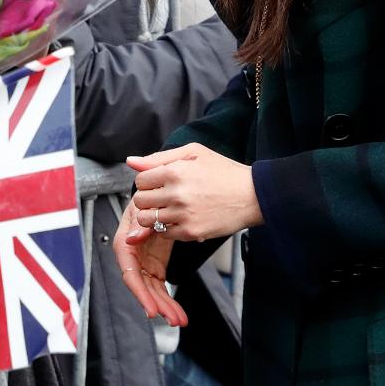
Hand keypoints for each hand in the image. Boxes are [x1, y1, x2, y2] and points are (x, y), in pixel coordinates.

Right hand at [114, 199, 186, 325]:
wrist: (156, 200)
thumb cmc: (144, 202)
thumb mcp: (140, 209)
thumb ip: (139, 224)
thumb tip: (132, 239)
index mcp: (124, 245)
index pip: (130, 274)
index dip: (140, 293)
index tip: (152, 309)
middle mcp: (132, 258)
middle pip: (143, 287)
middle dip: (158, 305)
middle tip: (172, 319)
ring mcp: (143, 264)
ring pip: (153, 291)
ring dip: (166, 307)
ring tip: (179, 320)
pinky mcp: (154, 267)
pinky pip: (160, 288)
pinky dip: (169, 300)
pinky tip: (177, 313)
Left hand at [128, 143, 262, 241]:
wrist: (254, 195)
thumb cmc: (224, 172)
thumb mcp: (193, 152)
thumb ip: (159, 157)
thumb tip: (131, 161)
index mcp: (174, 171)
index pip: (140, 180)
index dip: (148, 182)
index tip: (159, 184)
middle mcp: (176, 194)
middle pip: (140, 201)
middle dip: (148, 199)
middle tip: (163, 198)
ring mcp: (183, 215)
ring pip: (148, 220)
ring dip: (155, 215)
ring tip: (170, 209)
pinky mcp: (191, 232)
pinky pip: (164, 233)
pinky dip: (168, 227)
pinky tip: (181, 218)